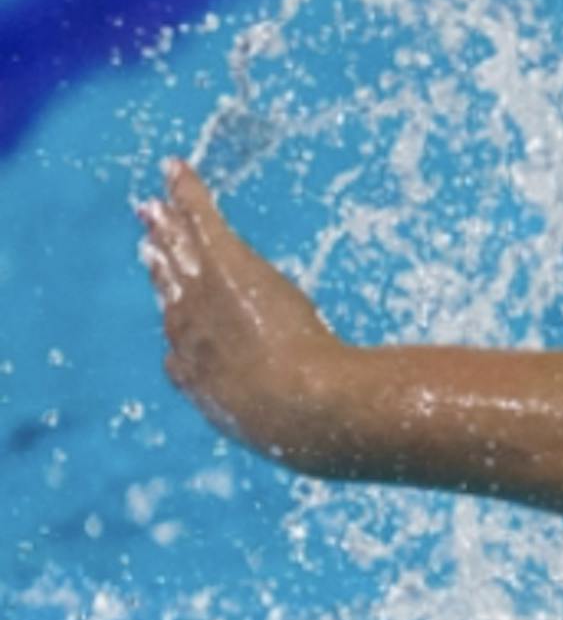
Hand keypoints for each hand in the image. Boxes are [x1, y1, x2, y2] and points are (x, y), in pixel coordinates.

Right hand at [139, 159, 356, 468]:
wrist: (305, 410)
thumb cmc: (311, 433)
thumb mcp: (304, 441)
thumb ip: (318, 435)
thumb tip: (358, 452)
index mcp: (198, 378)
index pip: (179, 336)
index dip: (174, 313)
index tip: (169, 296)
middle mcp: (189, 333)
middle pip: (170, 287)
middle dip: (160, 260)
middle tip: (147, 235)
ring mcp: (205, 298)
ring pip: (179, 252)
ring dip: (168, 225)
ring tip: (153, 204)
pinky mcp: (226, 269)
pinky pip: (200, 221)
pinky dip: (188, 193)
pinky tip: (175, 168)